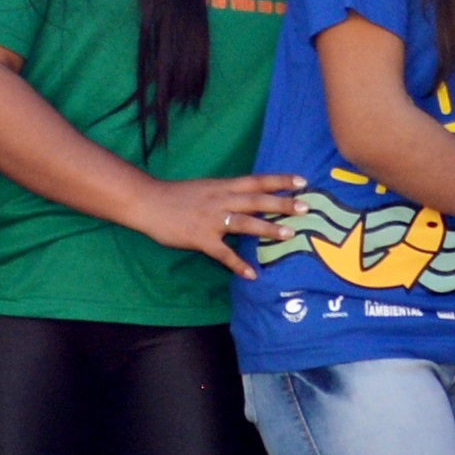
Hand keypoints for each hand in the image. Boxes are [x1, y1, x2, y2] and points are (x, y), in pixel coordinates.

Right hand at [151, 171, 309, 274]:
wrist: (148, 202)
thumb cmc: (176, 196)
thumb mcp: (206, 187)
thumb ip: (227, 193)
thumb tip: (250, 198)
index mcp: (223, 186)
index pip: (256, 180)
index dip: (280, 180)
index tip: (303, 181)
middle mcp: (221, 200)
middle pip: (256, 200)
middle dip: (282, 203)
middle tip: (306, 207)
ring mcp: (211, 219)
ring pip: (244, 222)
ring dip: (267, 229)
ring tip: (289, 235)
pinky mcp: (200, 238)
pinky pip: (223, 254)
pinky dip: (238, 264)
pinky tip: (252, 274)